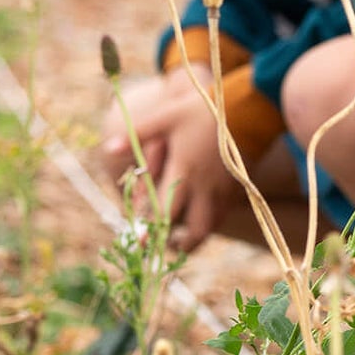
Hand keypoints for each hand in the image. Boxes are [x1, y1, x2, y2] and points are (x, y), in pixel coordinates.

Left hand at [110, 76, 236, 251]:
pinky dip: (212, 222)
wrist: (245, 107)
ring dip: (198, 237)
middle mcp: (205, 185)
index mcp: (184, 170)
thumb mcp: (166, 116)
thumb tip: (108, 148)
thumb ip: (138, 134)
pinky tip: (203, 220)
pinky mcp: (237, 185)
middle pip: (197, 230)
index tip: (142, 244)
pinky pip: (224, 213)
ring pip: (213, 225)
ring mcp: (224, 187)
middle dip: (182, 245)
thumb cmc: (201, 110)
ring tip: (185, 241)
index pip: (167, 212)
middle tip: (169, 247)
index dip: (153, 231)